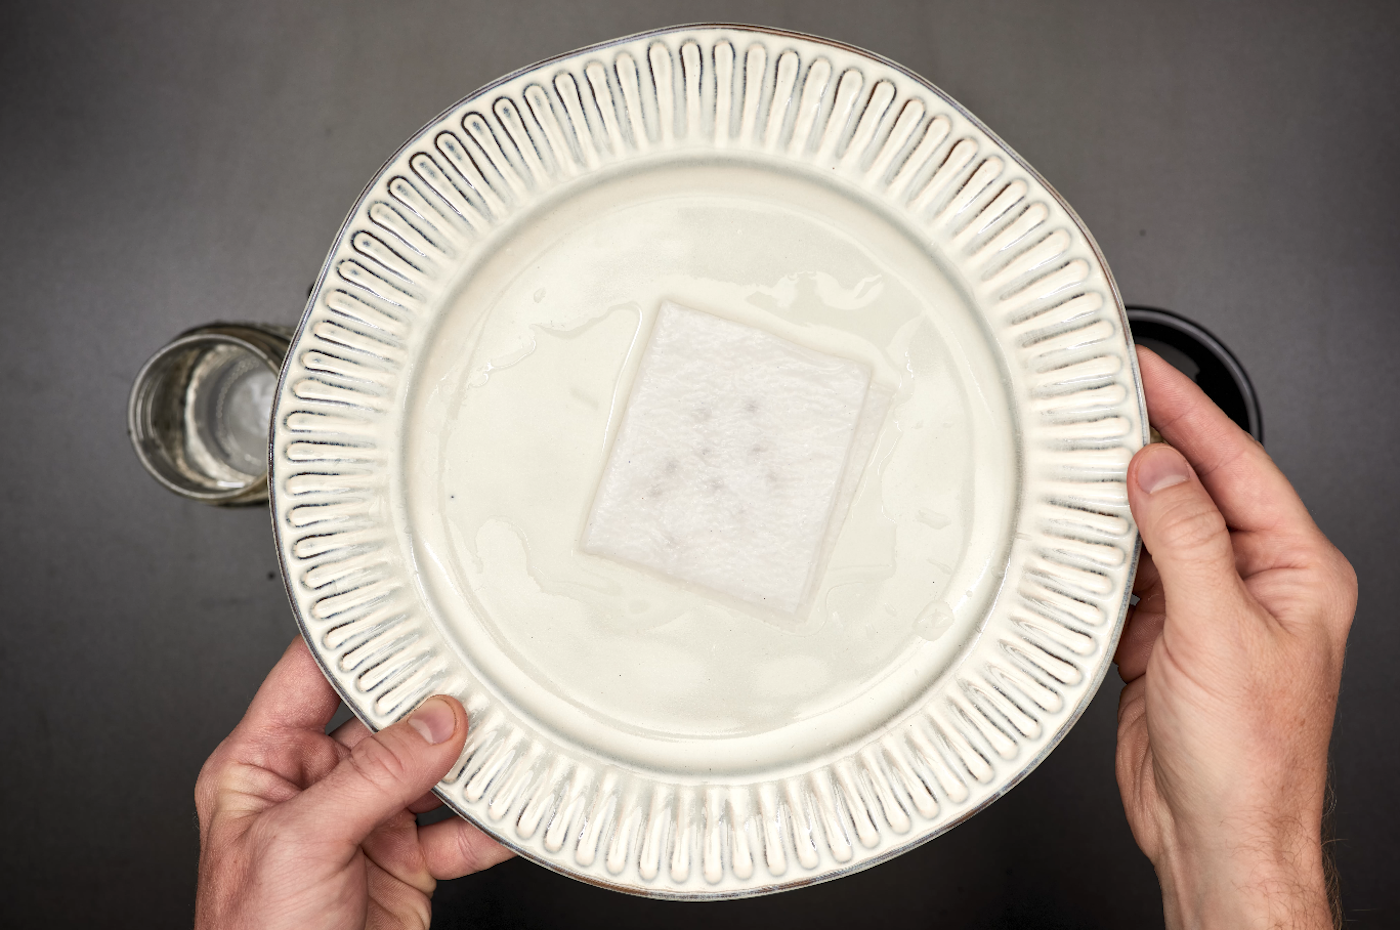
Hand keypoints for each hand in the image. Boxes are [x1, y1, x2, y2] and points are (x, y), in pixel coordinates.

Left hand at [194, 639, 511, 929]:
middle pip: (387, 720)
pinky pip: (460, 829)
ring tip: (509, 740)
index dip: (357, 639)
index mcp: (263, 766)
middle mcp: (316, 789)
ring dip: (473, 762)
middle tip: (479, 680)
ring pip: (433, 771)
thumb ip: (374, 776)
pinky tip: (514, 811)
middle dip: (435, 703)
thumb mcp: (301, 845)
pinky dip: (493, 822)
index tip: (405, 609)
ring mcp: (365, 824)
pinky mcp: (406, 864)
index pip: (312, 675)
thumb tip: (435, 721)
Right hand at [1115, 347, 1355, 928]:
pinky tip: (1076, 544)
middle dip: (1147, 446)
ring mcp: (1206, 610)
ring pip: (1153, 533)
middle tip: (1100, 401)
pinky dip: (1096, 560)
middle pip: (1194, 491)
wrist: (1216, 833)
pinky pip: (1124, 578)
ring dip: (1116, 506)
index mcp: (1296, 571)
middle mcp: (1254, 583)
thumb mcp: (1217, 634)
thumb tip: (1160, 472)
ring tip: (1078, 466)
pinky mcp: (1162, 638)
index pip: (1239, 465)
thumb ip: (1187, 542)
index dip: (1190, 410)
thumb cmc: (1249, 758)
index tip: (1148, 370)